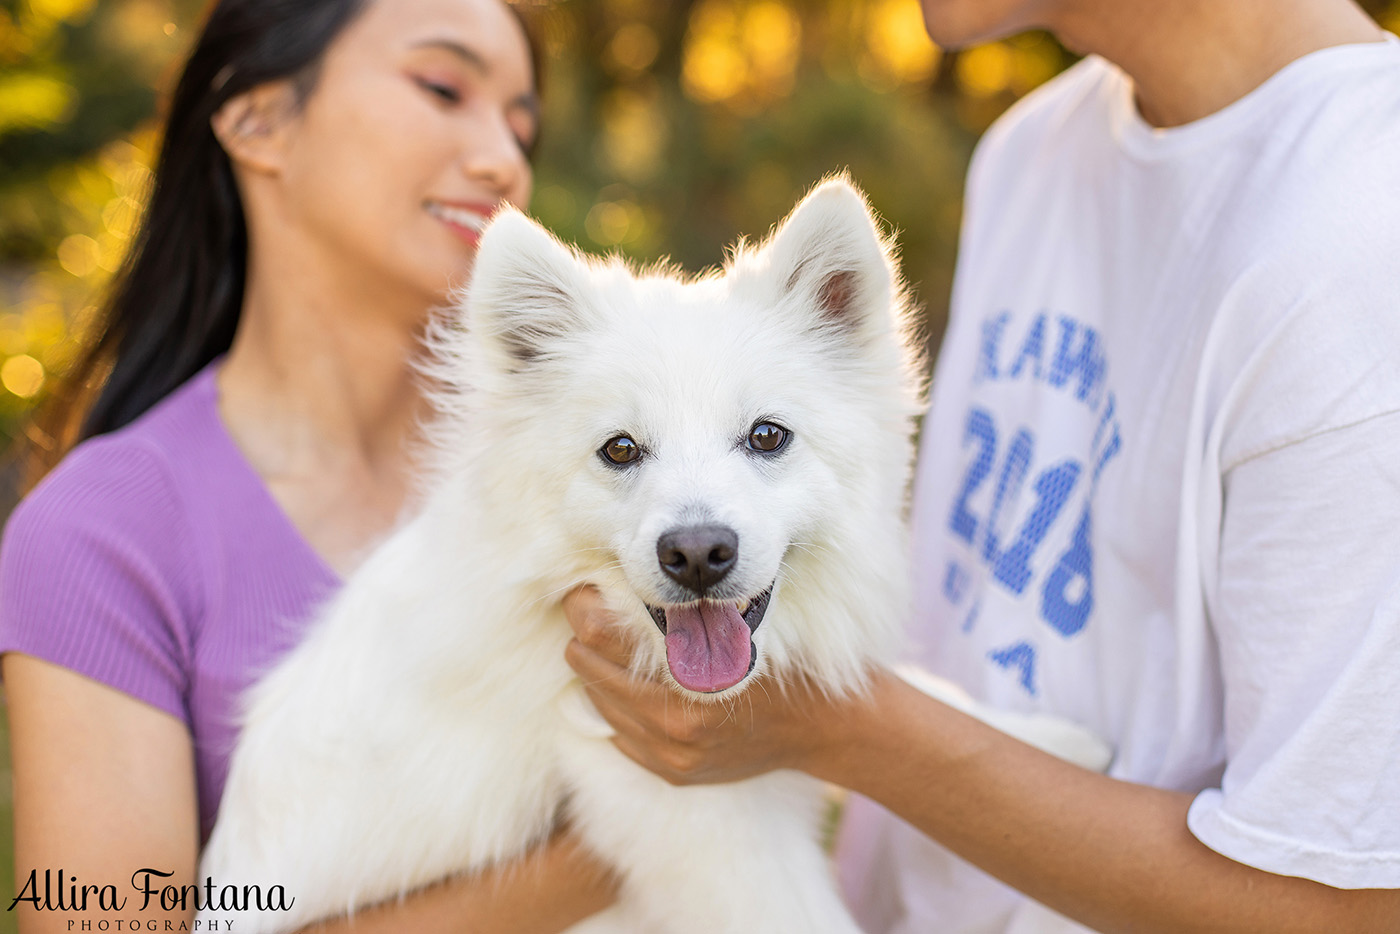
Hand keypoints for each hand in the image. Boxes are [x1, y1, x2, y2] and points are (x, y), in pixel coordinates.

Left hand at [561, 585, 866, 784]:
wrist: (821, 728)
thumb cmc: (783, 663)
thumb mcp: (740, 625)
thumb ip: (690, 612)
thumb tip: (632, 577)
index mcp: (687, 679)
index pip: (604, 634)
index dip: (585, 606)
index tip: (582, 587)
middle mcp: (673, 725)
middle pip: (591, 668)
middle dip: (583, 636)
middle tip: (585, 610)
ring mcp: (670, 755)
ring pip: (599, 703)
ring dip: (595, 672)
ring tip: (601, 644)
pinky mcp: (673, 772)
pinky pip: (619, 736)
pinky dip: (616, 707)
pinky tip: (627, 685)